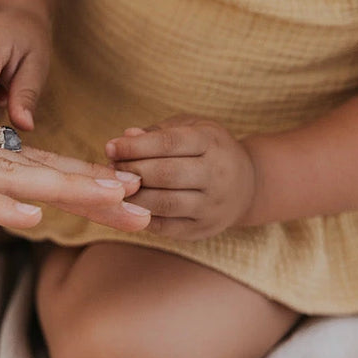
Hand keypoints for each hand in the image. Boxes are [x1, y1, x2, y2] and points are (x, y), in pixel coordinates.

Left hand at [105, 116, 256, 239]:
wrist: (247, 186)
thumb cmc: (207, 150)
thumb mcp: (189, 129)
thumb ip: (157, 132)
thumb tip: (126, 137)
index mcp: (212, 142)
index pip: (169, 143)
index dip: (135, 146)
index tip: (110, 147)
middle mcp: (217, 174)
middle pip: (165, 174)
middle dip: (132, 171)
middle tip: (111, 169)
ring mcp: (213, 205)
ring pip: (164, 203)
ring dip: (133, 197)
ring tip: (115, 188)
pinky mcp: (203, 229)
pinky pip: (166, 226)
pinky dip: (142, 216)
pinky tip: (129, 206)